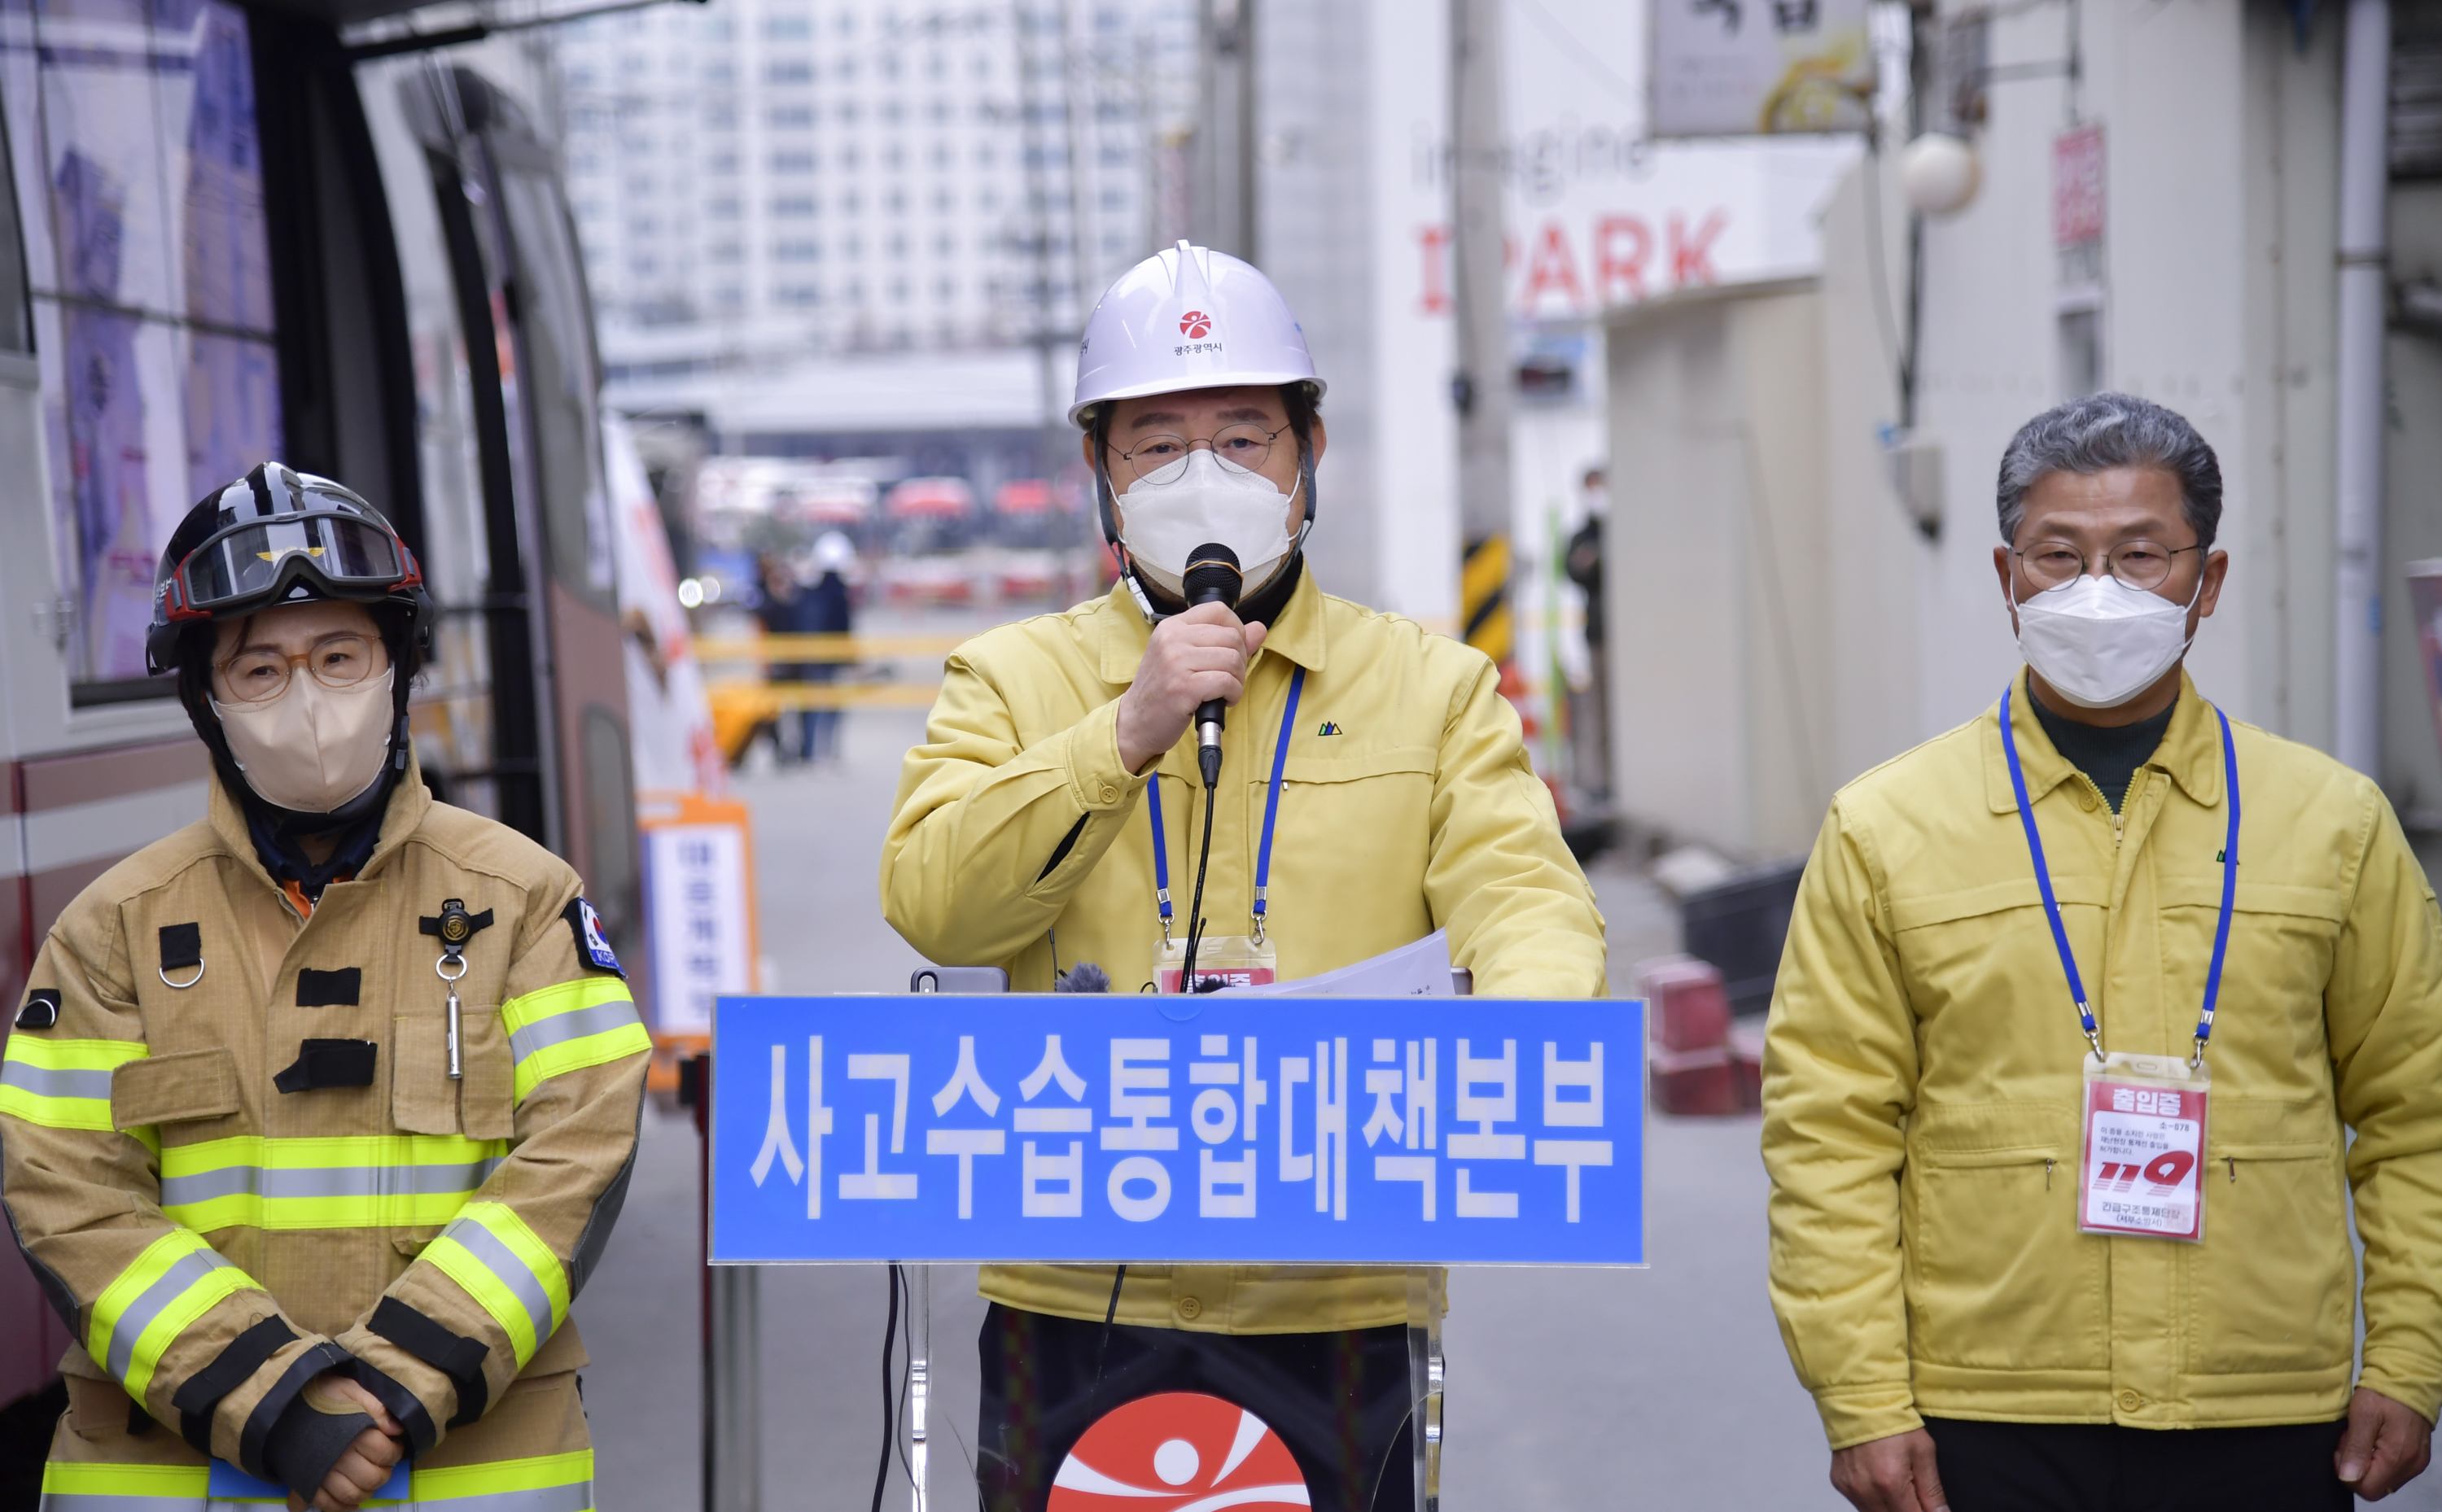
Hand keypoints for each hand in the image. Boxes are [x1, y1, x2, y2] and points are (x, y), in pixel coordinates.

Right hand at [289, 1374, 403, 1511]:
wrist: (284, 1407)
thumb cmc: (321, 1396)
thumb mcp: (351, 1390)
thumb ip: (375, 1408)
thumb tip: (396, 1430)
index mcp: (353, 1433)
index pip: (385, 1453)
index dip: (395, 1453)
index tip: (394, 1448)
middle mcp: (338, 1456)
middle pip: (371, 1478)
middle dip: (383, 1474)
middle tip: (382, 1466)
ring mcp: (320, 1472)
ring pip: (351, 1494)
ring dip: (365, 1492)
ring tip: (367, 1481)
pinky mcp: (305, 1482)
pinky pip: (325, 1504)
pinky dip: (340, 1507)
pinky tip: (350, 1503)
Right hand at [1116, 602, 1267, 772]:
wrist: (1135, 723)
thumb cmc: (1163, 690)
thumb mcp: (1187, 658)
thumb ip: (1224, 641)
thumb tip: (1259, 629)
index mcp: (1172, 626)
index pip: (1219, 610)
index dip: (1237, 629)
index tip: (1231, 651)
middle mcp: (1172, 639)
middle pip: (1232, 636)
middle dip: (1240, 660)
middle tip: (1227, 678)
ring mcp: (1176, 662)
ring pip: (1233, 659)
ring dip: (1237, 680)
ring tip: (1223, 691)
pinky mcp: (1183, 687)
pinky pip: (1227, 682)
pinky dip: (1233, 694)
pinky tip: (1221, 701)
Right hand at [1829, 1428, 1948, 1511]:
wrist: (1859, 1399)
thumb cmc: (1893, 1420)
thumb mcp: (1924, 1453)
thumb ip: (1932, 1491)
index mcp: (1890, 1483)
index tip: (1930, 1507)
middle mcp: (1866, 1491)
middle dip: (1908, 1511)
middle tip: (1915, 1497)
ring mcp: (1850, 1488)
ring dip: (1891, 1507)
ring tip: (1898, 1485)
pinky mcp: (1840, 1483)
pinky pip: (1861, 1503)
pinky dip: (1875, 1500)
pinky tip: (1880, 1481)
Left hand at [2338, 1386, 2432, 1499]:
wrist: (2409, 1377)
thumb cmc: (2383, 1394)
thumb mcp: (2363, 1416)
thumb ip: (2356, 1449)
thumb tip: (2348, 1477)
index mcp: (2397, 1458)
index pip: (2367, 1489)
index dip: (2348, 1474)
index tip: (2343, 1449)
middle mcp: (2411, 1466)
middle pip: (2376, 1487)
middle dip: (2357, 1469)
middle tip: (2350, 1441)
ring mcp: (2416, 1462)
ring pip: (2384, 1479)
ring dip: (2367, 1463)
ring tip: (2361, 1437)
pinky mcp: (2417, 1456)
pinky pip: (2393, 1469)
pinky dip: (2379, 1459)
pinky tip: (2373, 1439)